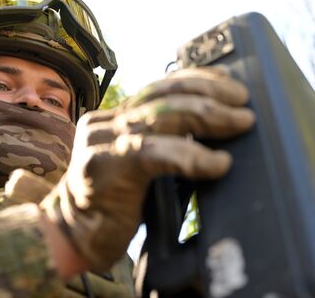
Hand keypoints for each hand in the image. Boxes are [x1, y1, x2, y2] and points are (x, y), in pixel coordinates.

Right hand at [40, 66, 254, 271]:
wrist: (71, 235)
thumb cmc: (112, 203)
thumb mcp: (135, 163)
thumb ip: (159, 142)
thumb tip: (212, 128)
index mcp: (114, 117)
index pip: (160, 86)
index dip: (197, 79)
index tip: (229, 82)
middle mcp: (107, 122)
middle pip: (164, 95)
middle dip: (209, 95)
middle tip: (243, 103)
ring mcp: (103, 141)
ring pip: (162, 116)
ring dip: (209, 117)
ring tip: (241, 122)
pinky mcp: (105, 166)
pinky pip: (155, 153)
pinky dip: (193, 156)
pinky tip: (219, 163)